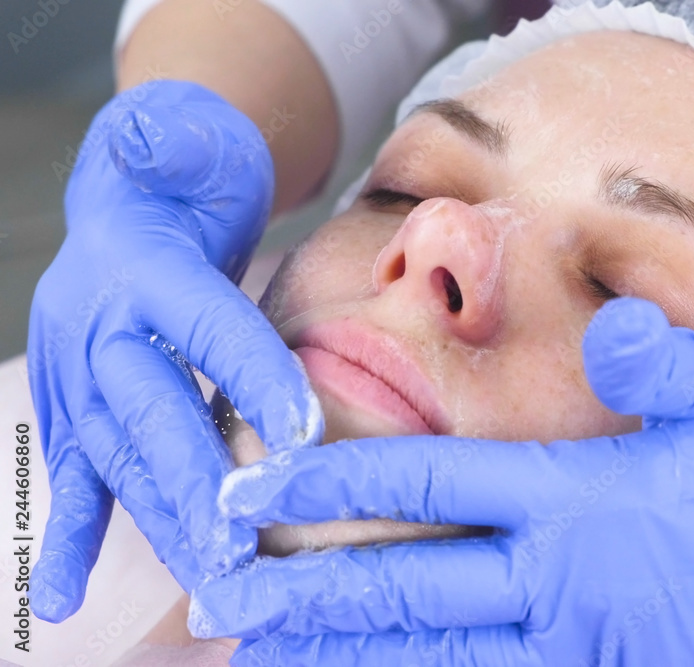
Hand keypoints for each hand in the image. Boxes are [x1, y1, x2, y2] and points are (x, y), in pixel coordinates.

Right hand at [28, 80, 322, 621]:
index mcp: (137, 266)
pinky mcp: (77, 405)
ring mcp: (77, 372)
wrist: (130, 199)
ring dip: (161, 523)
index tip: (301, 437)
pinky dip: (72, 533)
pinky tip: (61, 595)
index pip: (205, 323)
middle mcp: (94, 323)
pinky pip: (75, 473)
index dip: (249, 374)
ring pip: (119, 457)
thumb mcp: (183, 145)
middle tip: (244, 546)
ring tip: (206, 581)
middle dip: (196, 481)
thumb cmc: (179, 179)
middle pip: (150, 409)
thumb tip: (153, 129)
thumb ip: (171, 143)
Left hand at [195, 297, 693, 665]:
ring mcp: (600, 648)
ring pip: (451, 664)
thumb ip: (666, 359)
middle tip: (225, 596)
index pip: (437, 486)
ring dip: (356, 661)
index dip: (344, 478)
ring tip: (276, 660)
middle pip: (418, 592)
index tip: (264, 477)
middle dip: (312, 595)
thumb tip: (606, 334)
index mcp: (592, 500)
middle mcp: (578, 584)